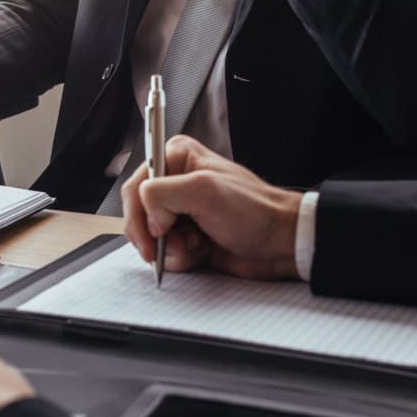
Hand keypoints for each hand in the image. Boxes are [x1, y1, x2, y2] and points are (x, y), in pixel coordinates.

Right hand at [121, 135, 301, 279]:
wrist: (280, 243)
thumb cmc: (255, 211)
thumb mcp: (204, 190)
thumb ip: (161, 193)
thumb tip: (147, 215)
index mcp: (177, 158)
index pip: (136, 184)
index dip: (140, 212)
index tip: (155, 230)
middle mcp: (176, 182)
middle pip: (139, 214)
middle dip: (156, 235)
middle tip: (176, 241)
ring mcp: (181, 211)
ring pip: (151, 237)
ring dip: (171, 249)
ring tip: (197, 244)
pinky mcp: (187, 235)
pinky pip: (166, 252)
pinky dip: (180, 258)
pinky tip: (201, 251)